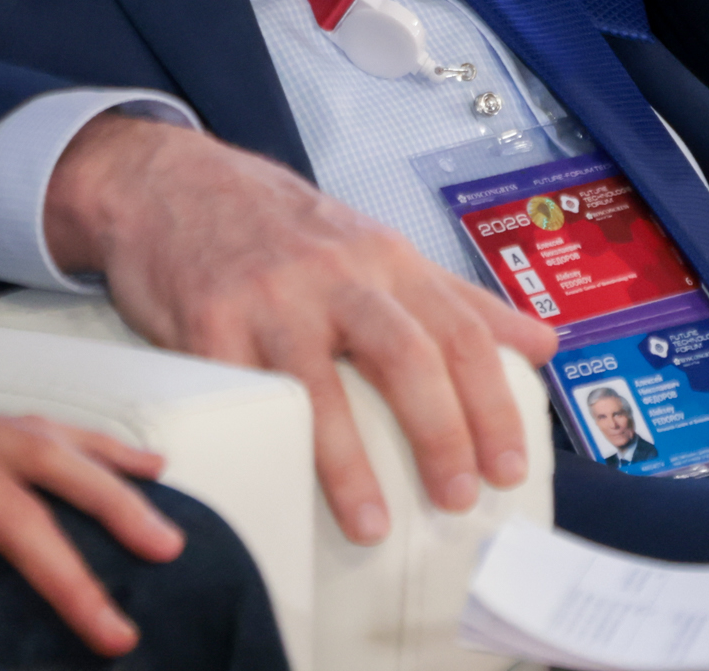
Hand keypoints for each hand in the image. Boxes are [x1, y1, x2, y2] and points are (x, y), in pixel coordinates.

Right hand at [40, 113, 549, 543]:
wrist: (165, 182)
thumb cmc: (277, 226)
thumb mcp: (374, 245)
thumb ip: (456, 298)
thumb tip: (543, 343)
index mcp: (384, 258)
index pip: (459, 329)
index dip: (493, 401)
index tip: (509, 466)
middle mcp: (334, 274)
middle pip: (405, 353)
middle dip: (440, 431)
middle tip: (456, 497)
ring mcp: (268, 299)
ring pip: (321, 387)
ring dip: (350, 467)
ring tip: (372, 526)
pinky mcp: (206, 323)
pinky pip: (244, 397)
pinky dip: (267, 448)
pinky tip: (280, 488)